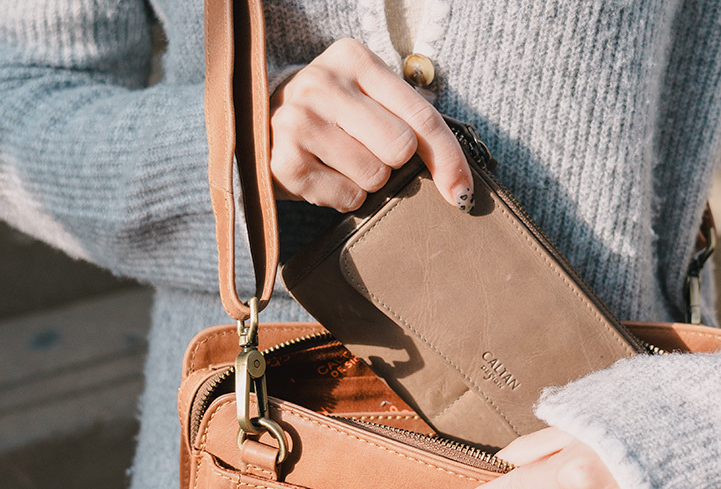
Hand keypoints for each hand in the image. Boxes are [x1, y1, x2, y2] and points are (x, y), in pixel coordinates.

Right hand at [269, 38, 472, 212]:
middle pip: (400, 148)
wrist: (259, 124)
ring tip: (340, 163)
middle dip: (393, 163)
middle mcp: (322, 82)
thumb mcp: (371, 101)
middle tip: (368, 152)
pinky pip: (347, 197)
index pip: (421, 116)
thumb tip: (460, 187)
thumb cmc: (332, 116)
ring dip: (366, 182)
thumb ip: (415, 125)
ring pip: (374, 176)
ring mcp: (298, 120)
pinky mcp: (283, 161)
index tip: (461, 191)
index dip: (448, 159)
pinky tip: (324, 176)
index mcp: (354, 59)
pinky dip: (344, 197)